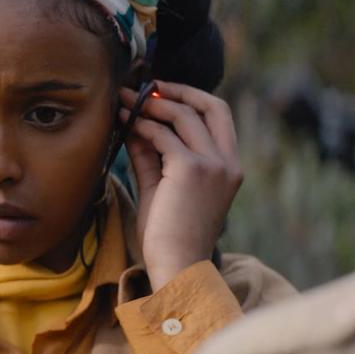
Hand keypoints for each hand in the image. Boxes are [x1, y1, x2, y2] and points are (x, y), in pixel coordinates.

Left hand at [119, 80, 242, 291]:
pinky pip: (163, 135)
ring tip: (125, 102)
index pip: (219, 115)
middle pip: (210, 106)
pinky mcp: (191, 169)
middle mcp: (227, 162)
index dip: (192, 97)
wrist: (175, 266)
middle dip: (177, 91)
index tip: (162, 93)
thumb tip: (134, 123)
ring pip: (182, 116)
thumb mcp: (162, 185)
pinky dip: (142, 126)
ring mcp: (213, 164)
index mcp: (229, 166)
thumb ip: (152, 153)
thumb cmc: (169, 233)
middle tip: (146, 87)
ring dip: (150, 105)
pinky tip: (125, 123)